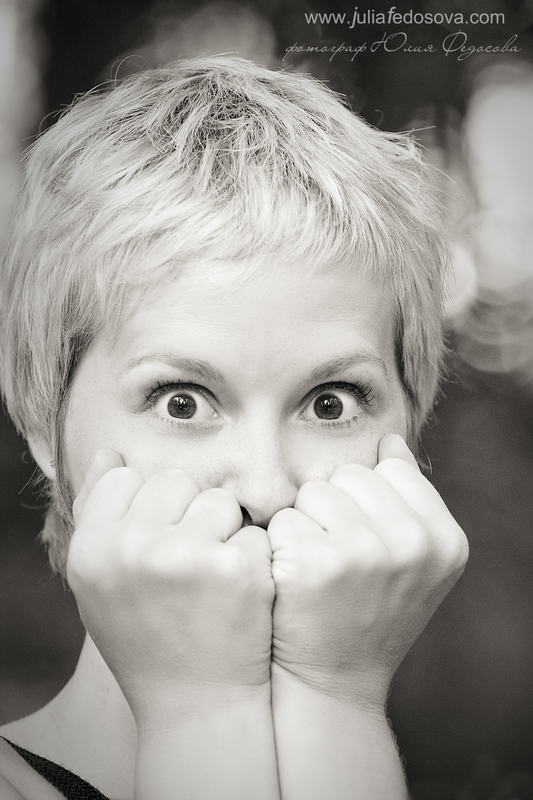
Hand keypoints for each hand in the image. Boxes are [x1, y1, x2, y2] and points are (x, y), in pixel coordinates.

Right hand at [68, 449, 274, 725]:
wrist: (195, 701)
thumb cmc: (144, 633)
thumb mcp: (100, 578)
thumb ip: (97, 511)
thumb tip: (110, 452)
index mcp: (91, 548)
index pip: (124, 478)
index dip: (146, 508)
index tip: (154, 546)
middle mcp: (132, 547)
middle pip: (174, 479)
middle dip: (187, 513)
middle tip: (186, 565)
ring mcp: (186, 555)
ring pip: (218, 499)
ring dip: (224, 530)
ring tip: (212, 578)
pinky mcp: (236, 567)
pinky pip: (253, 529)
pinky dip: (253, 555)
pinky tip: (239, 593)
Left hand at [268, 434, 468, 708]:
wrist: (332, 681)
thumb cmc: (367, 610)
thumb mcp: (409, 557)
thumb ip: (406, 496)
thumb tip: (390, 439)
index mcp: (444, 538)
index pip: (389, 470)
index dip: (365, 503)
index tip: (366, 545)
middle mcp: (412, 543)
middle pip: (348, 476)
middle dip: (334, 508)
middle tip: (338, 561)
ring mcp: (364, 553)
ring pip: (313, 491)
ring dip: (305, 523)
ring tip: (318, 568)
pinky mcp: (315, 564)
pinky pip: (283, 518)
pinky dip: (280, 545)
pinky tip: (294, 581)